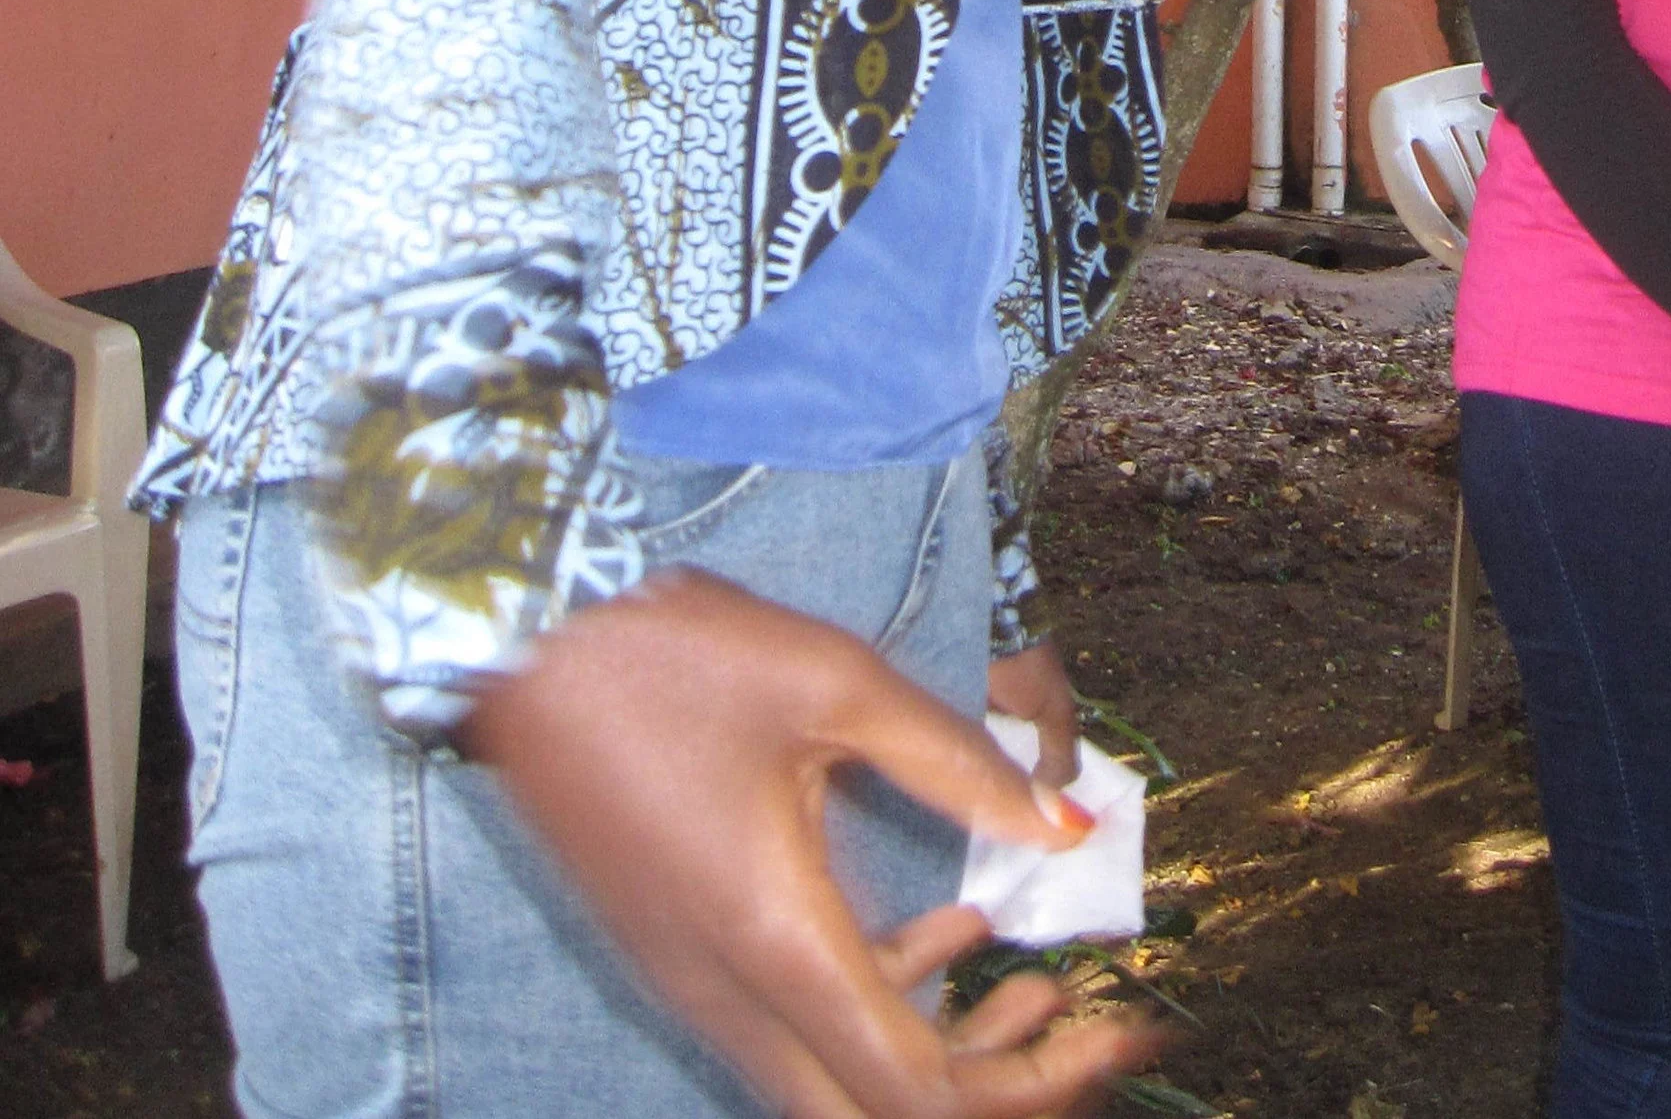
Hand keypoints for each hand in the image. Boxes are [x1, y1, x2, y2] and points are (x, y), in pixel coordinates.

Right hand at [465, 571, 1159, 1118]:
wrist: (515, 640)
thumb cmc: (668, 652)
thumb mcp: (832, 681)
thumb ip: (954, 758)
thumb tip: (1064, 825)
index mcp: (776, 942)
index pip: (917, 1093)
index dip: (1029, 1084)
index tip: (1112, 1030)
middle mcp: (731, 995)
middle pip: (879, 1112)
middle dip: (999, 1090)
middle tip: (1087, 1029)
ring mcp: (700, 983)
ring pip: (840, 1081)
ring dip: (949, 1052)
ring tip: (1037, 978)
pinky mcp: (689, 951)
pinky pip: (804, 1027)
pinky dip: (891, 1005)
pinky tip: (951, 927)